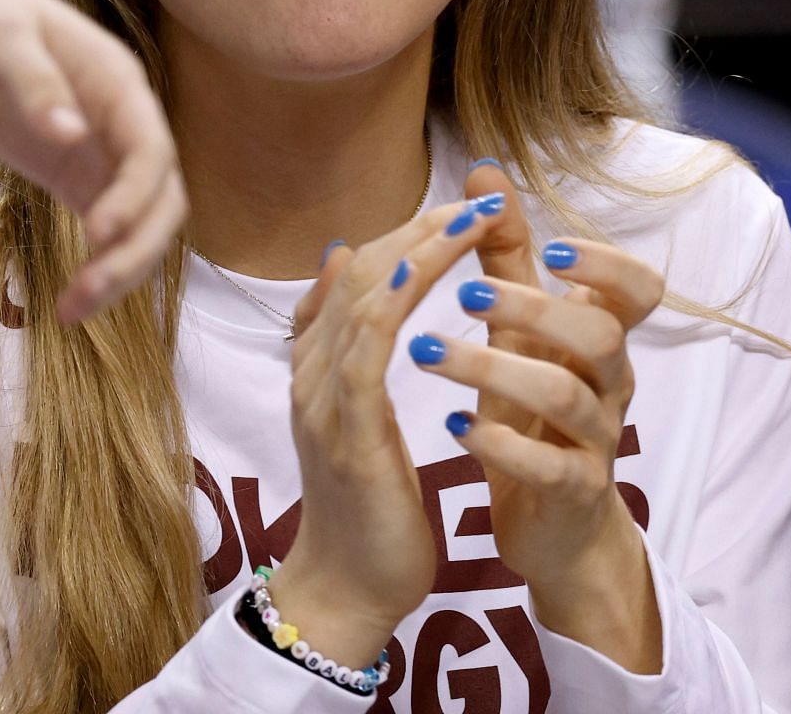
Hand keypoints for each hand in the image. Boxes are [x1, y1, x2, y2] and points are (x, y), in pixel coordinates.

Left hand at [0, 0, 185, 319]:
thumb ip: (34, 82)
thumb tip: (70, 132)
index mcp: (117, 83)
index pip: (152, 151)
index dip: (136, 198)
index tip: (98, 235)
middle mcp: (122, 122)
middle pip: (161, 200)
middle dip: (134, 253)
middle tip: (84, 297)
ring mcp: (102, 152)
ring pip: (140, 225)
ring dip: (119, 271)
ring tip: (70, 311)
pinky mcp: (73, 174)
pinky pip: (105, 231)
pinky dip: (97, 266)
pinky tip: (68, 300)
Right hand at [271, 191, 512, 667]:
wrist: (347, 591)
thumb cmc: (366, 510)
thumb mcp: (356, 418)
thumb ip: (347, 347)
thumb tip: (342, 262)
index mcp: (318, 370)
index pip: (357, 278)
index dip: (406, 234)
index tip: (462, 208)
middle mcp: (312, 373)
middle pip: (359, 273)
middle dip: (419, 227)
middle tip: (477, 199)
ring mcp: (323, 399)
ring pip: (364, 297)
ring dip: (418, 248)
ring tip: (470, 218)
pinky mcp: (346, 429)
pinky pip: (368, 345)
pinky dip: (397, 298)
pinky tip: (433, 267)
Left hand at [408, 161, 664, 671]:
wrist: (555, 527)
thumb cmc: (533, 413)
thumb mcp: (520, 334)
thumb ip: (505, 258)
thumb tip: (484, 173)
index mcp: (599, 339)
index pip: (641, 289)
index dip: (608, 265)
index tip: (551, 248)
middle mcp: (609, 384)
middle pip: (601, 333)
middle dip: (535, 307)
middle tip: (464, 293)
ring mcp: (598, 440)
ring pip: (568, 396)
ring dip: (493, 368)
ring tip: (424, 353)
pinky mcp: (574, 492)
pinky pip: (551, 467)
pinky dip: (501, 446)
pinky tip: (454, 428)